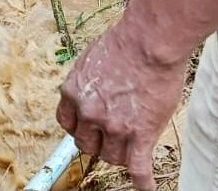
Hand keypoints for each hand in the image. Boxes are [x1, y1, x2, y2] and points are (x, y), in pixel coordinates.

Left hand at [57, 22, 186, 190]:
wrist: (149, 42)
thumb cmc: (124, 43)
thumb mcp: (91, 58)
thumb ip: (87, 80)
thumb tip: (91, 88)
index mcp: (73, 92)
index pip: (67, 123)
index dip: (79, 127)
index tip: (88, 128)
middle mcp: (89, 113)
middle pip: (88, 144)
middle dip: (99, 142)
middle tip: (113, 135)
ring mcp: (114, 126)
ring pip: (113, 156)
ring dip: (121, 154)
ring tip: (133, 147)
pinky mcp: (140, 134)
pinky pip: (138, 167)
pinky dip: (142, 180)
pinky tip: (145, 187)